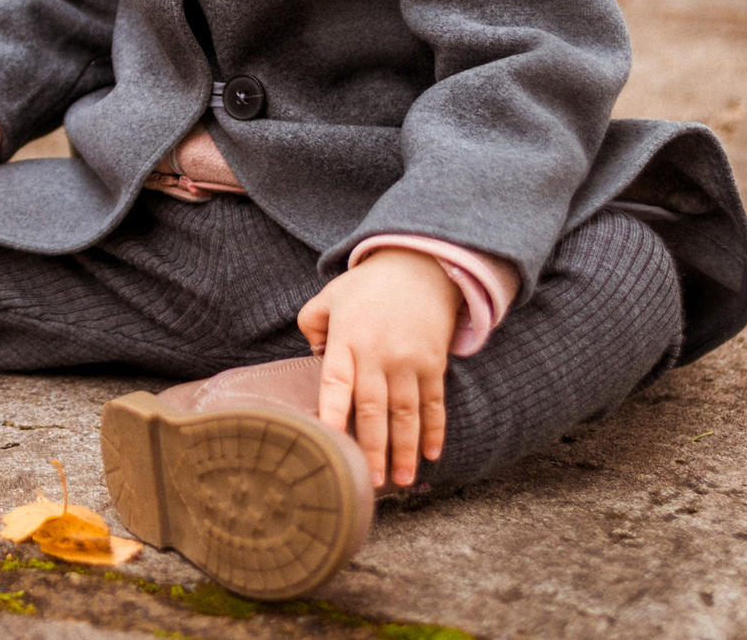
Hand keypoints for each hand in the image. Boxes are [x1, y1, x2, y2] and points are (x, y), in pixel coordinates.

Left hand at [296, 249, 461, 489]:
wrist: (419, 265)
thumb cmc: (366, 287)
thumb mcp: (329, 296)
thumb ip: (311, 324)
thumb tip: (312, 357)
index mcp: (347, 340)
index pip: (336, 383)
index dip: (333, 414)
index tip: (330, 443)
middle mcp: (378, 354)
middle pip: (373, 408)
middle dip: (373, 448)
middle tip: (371, 481)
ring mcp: (408, 360)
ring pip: (406, 413)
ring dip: (404, 449)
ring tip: (401, 480)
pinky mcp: (433, 362)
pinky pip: (434, 402)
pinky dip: (435, 430)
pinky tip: (431, 454)